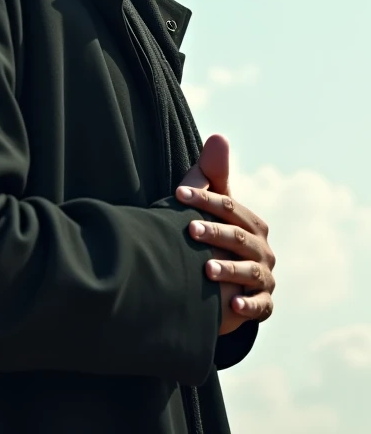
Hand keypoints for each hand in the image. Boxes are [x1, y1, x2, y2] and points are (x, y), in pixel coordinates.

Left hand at [176, 135, 275, 335]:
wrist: (221, 286)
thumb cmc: (213, 236)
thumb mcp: (211, 206)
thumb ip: (213, 174)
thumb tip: (219, 136)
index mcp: (251, 224)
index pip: (229, 206)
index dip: (204, 198)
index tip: (177, 194)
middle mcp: (262, 249)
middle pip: (238, 237)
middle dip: (215, 233)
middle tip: (189, 229)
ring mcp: (264, 278)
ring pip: (249, 272)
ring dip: (230, 270)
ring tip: (206, 269)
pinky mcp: (263, 305)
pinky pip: (260, 306)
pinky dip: (249, 305)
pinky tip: (234, 304)